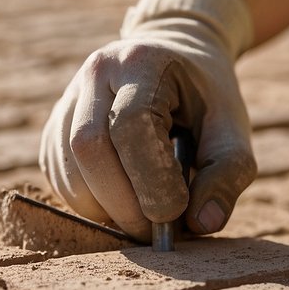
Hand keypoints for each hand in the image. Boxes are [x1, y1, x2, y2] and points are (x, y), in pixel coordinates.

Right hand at [41, 0, 255, 240]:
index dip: (150, 180)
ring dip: (104, 210)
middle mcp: (97, 73)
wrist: (175, 57)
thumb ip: (227, 173)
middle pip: (89, 147)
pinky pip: (60, 178)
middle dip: (123, 203)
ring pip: (67, 169)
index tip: (176, 214)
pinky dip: (90, 206)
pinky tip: (123, 205)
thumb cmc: (206, 98)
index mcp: (143, 63)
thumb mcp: (232, 127)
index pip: (131, 125)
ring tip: (143, 219)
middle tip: (156, 232)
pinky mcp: (56, 129)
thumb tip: (204, 224)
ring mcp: (69, 99)